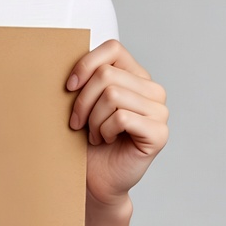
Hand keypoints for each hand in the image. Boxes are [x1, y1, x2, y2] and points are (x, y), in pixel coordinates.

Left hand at [66, 40, 167, 206]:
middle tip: (78, 122)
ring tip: (94, 133)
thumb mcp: (83, 100)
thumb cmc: (88, 138)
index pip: (113, 48)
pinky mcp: (159, 133)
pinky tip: (105, 139)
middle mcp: (152, 90)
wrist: (96, 176)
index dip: (86, 64)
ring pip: (113, 95)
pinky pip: (122, 118)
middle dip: (83, 100)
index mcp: (135, 75)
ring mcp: (160, 111)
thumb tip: (65, 58)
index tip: (69, 87)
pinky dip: (104, 130)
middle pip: (107, 74)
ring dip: (93, 119)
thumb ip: (86, 77)